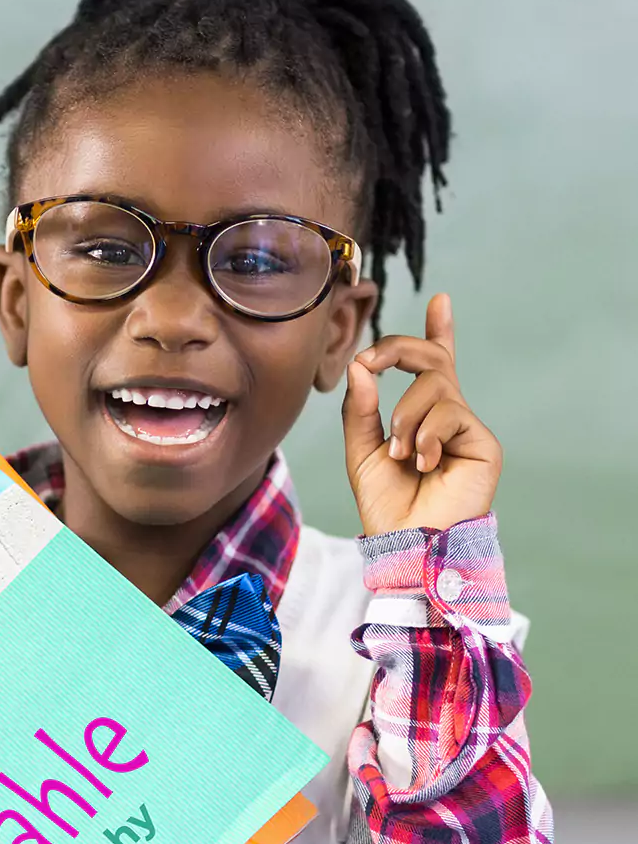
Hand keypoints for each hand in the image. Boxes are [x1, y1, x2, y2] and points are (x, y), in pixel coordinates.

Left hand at [343, 294, 501, 535]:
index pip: (433, 366)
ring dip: (404, 416)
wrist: (406, 543)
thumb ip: (360, 410)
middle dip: (398, 349)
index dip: (438, 332)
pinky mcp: (484, 443)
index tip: (440, 299)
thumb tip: (361, 367)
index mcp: (421, 416)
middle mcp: (448, 416)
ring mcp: (467, 428)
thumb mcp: (360, 452)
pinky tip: (424, 464)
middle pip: (432, 359)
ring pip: (435, 384)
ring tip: (399, 454)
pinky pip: (450, 412)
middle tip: (371, 360)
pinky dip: (425, 435)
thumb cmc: (385, 506)